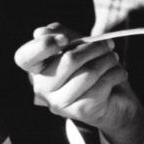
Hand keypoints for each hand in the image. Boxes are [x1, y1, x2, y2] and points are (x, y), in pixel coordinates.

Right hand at [14, 24, 143, 143]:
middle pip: (69, 60)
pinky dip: (117, 74)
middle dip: (95, 47)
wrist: (116, 101)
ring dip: (108, 60)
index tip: (64, 39)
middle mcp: (43, 88)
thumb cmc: (92, 68)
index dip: (43, 45)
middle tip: (108, 45)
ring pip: (89, 72)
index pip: (24, 58)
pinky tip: (119, 74)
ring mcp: (60, 103)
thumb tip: (40, 32)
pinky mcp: (81, 111)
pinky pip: (102, 85)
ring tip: (114, 59)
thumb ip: (61, 35)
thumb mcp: (77, 46)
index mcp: (37, 69)